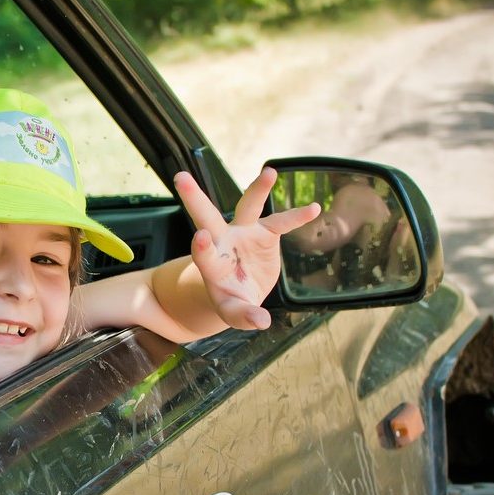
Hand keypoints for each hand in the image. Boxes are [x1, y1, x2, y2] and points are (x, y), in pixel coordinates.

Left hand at [175, 168, 320, 329]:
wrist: (243, 290)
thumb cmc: (233, 301)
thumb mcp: (235, 314)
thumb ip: (244, 317)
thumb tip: (261, 322)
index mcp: (211, 265)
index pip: (203, 255)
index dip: (202, 247)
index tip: (201, 237)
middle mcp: (222, 242)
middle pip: (207, 217)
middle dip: (193, 198)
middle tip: (180, 176)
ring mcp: (243, 233)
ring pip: (247, 207)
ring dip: (258, 190)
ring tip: (269, 172)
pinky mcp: (264, 233)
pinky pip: (281, 222)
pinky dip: (296, 216)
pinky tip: (313, 208)